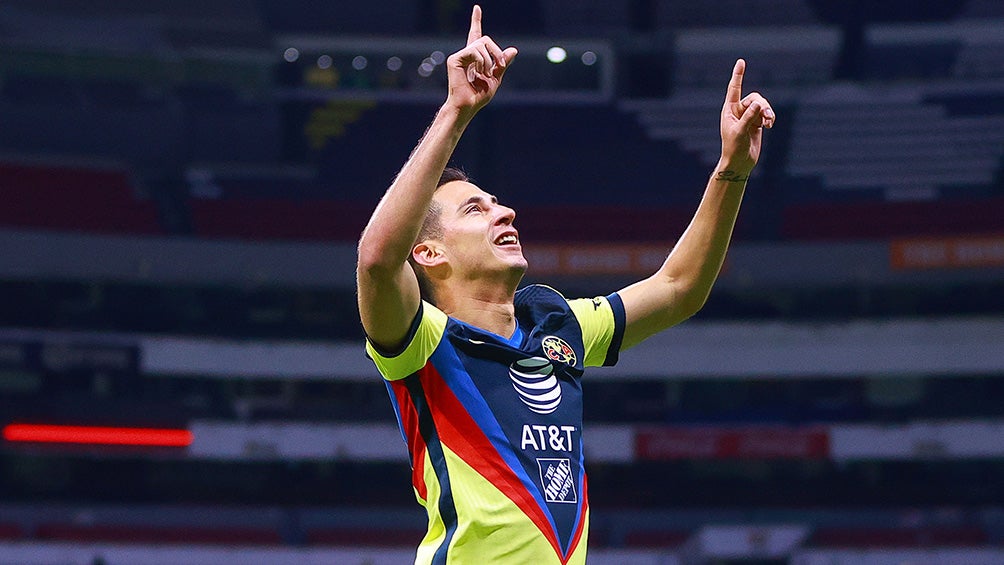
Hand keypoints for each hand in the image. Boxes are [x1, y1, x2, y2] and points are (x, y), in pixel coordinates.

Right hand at [445, 5, 517, 114]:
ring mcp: (459, 56)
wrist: (468, 105)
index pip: (476, 35)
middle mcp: (466, 54)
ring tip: (486, 74)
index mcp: (475, 58)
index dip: (476, 21)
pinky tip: (478, 72)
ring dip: (489, 60)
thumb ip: (502, 64)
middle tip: (501, 66)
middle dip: (497, 52)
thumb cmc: (479, 96)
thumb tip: (514, 50)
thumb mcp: (496, 78)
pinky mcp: (454, 59)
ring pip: (481, 44)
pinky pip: (474, 51)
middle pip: (485, 39)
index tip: (477, 8)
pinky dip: (481, 61)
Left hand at [719, 59, 774, 176]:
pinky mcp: (757, 123)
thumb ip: (749, 117)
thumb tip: (758, 104)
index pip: (734, 89)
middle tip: (766, 117)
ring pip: (762, 105)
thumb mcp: (740, 131)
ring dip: (768, 112)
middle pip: (755, 98)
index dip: (738, 75)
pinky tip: (770, 125)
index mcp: (729, 110)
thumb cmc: (734, 147)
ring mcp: (748, 116)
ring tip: (769, 122)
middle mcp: (738, 111)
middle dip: (762, 105)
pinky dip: (770, 117)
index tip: (741, 62)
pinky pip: (766, 113)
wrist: (739, 162)